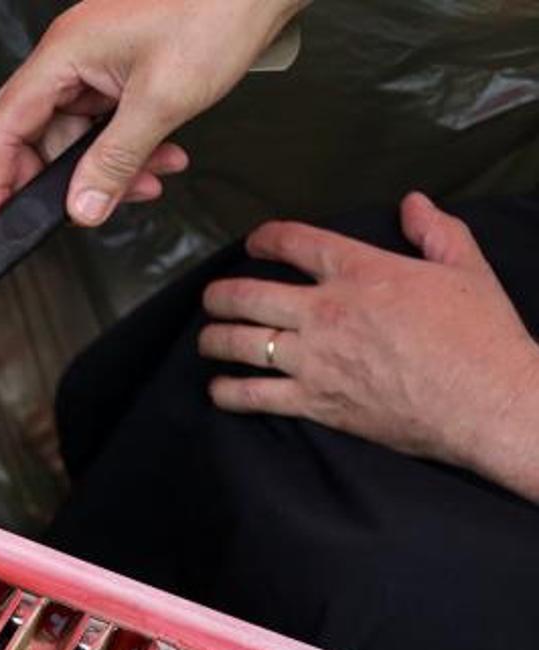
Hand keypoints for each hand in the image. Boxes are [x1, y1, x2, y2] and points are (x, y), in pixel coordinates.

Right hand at [0, 0, 302, 224]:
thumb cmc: (215, 11)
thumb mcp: (161, 101)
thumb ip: (114, 161)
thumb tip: (81, 206)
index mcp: (63, 54)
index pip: (3, 126)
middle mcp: (71, 56)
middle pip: (34, 135)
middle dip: (57, 180)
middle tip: (78, 209)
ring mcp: (95, 62)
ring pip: (75, 135)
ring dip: (104, 168)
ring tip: (145, 182)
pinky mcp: (120, 70)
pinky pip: (105, 123)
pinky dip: (126, 149)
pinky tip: (158, 159)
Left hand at [200, 193, 538, 500]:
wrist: (487, 399)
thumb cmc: (481, 334)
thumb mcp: (466, 269)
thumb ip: (436, 230)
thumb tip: (412, 202)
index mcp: (362, 271)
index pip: (294, 243)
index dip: (264, 238)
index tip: (253, 243)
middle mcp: (326, 311)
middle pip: (247, 294)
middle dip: (219, 294)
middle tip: (213, 298)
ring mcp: (315, 359)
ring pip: (238, 343)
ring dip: (213, 339)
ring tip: (208, 339)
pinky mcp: (314, 402)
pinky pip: (252, 396)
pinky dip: (227, 392)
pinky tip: (220, 388)